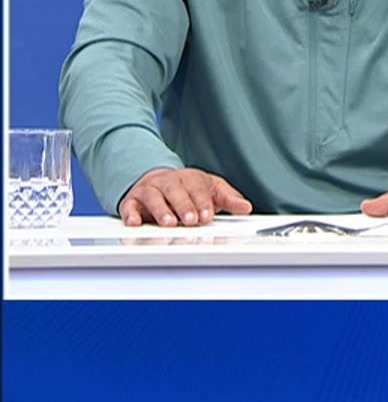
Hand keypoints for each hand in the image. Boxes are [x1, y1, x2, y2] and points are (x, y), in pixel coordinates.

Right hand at [118, 167, 252, 226]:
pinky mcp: (132, 201)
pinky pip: (129, 206)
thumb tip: (246, 207)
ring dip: (160, 210)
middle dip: (184, 206)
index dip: (202, 202)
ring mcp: (149, 190)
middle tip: (191, 220)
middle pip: (176, 191)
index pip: (197, 188)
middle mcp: (168, 182)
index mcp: (190, 178)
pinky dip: (131, 214)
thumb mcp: (211, 189)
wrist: (157, 180)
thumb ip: (228, 198)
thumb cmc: (188, 189)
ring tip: (169, 223)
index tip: (207, 216)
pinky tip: (135, 223)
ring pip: (154, 197)